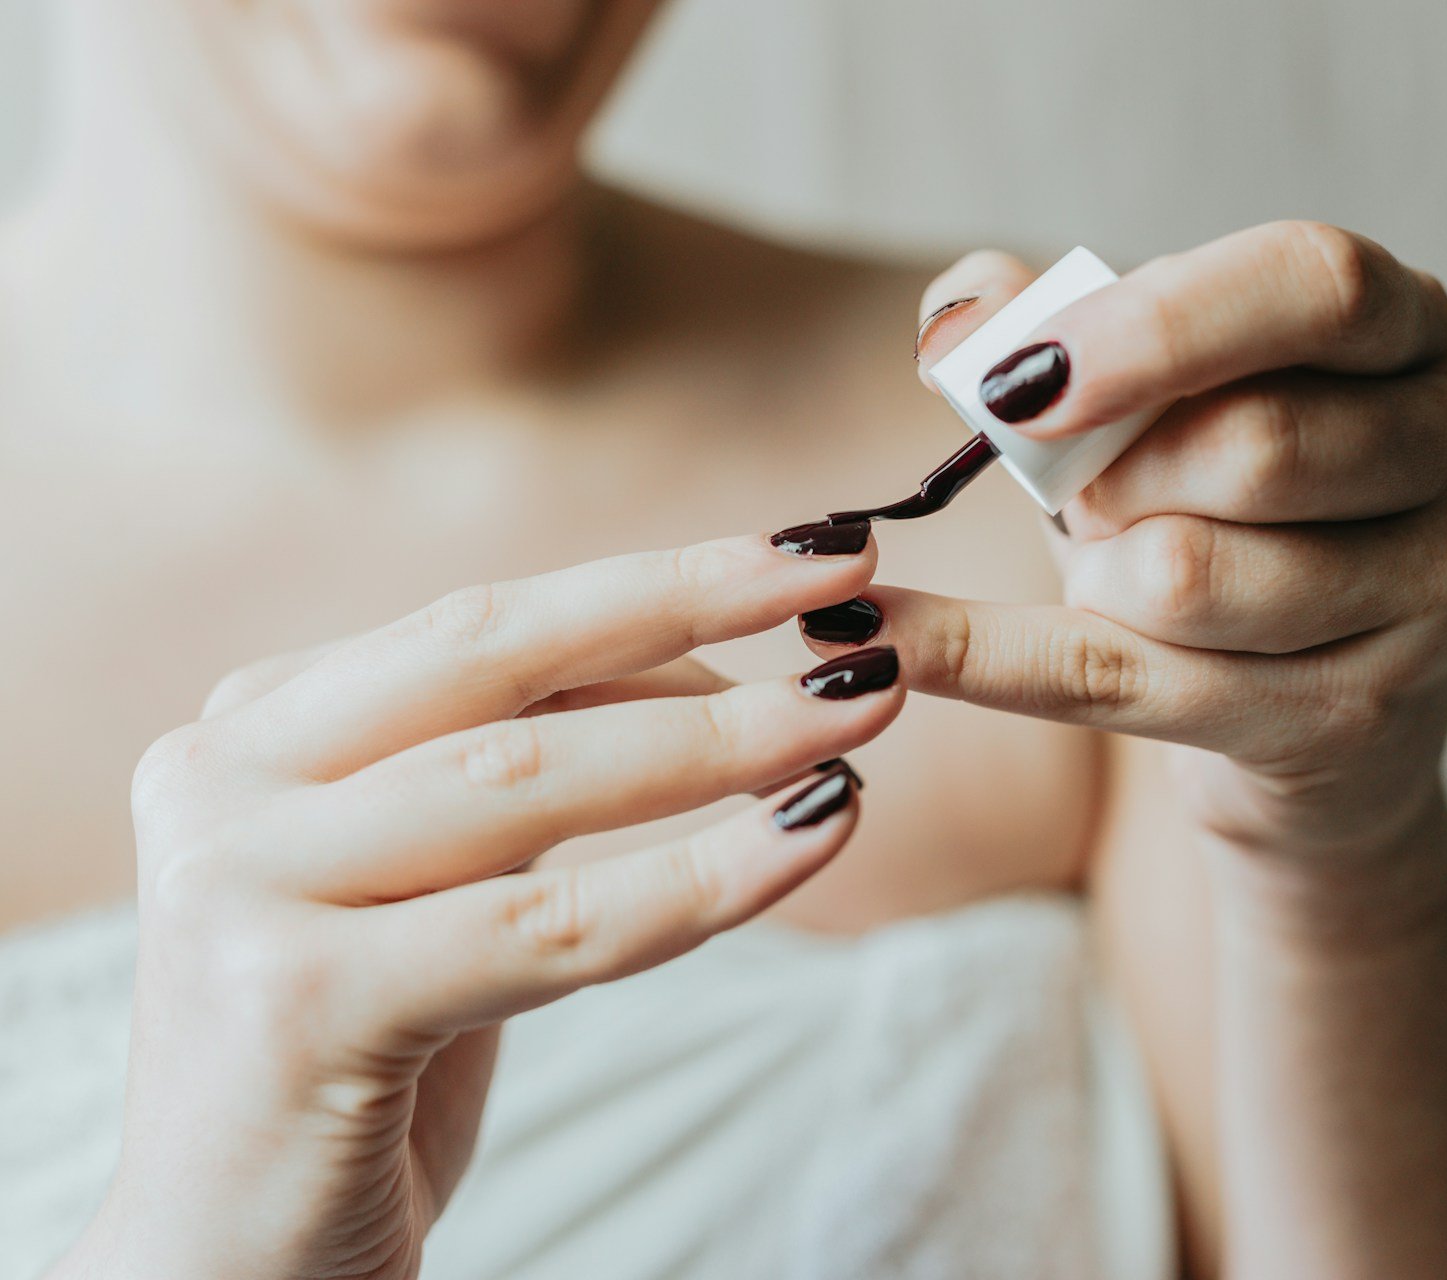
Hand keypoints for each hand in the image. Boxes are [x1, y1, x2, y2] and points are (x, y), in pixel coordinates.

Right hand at [60, 537, 902, 1279]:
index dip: (654, 583)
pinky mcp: (297, 1003)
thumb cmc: (355, 1065)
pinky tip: (817, 831)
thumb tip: (710, 673)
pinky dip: (704, 877)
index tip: (801, 555)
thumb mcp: (432, 886)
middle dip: (693, 609)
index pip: (484, 627)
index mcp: (253, 732)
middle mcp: (223, 783)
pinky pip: (553, 924)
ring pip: (534, 778)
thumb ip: (517, 775)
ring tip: (860, 708)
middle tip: (851, 576)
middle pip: (501, 660)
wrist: (223, 1269)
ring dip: (727, 739)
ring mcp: (239, 888)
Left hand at [818, 223, 1446, 859]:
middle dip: (1116, 478)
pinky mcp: (1360, 717)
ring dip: (1097, 575)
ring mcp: (1441, 593)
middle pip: (1253, 446)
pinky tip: (883, 646)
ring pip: (1192, 579)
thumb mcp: (1153, 407)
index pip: (1313, 288)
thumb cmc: (1224, 517)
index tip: (1024, 378)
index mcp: (1413, 327)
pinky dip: (986, 660)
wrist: (1307, 716)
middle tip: (1081, 497)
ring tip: (1111, 570)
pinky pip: (1130, 685)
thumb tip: (957, 315)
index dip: (1160, 326)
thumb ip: (1057, 332)